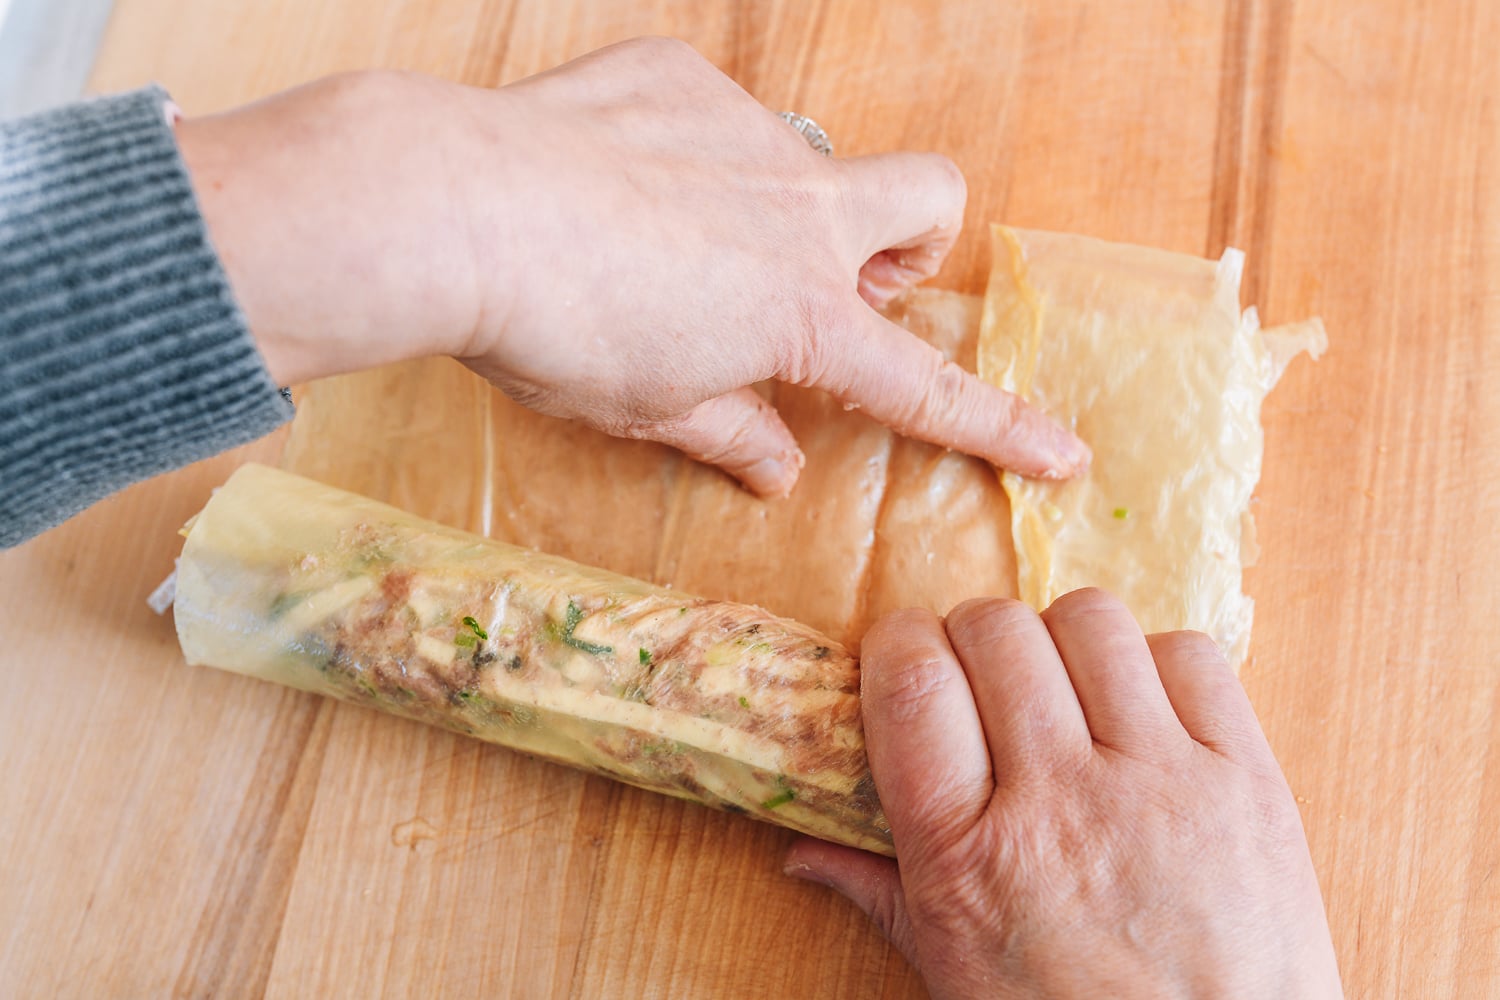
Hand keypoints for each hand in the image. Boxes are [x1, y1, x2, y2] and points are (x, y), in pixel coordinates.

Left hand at [175, 38, 1087, 496]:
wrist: (457, 209)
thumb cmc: (553, 331)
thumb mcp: (644, 408)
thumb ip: (729, 431)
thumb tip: (777, 466)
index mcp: (799, 317)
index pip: (923, 386)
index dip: (1000, 425)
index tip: (1064, 450)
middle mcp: (798, 215)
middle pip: (930, 199)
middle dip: (915, 240)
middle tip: (839, 281)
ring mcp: (746, 136)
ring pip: (810, 158)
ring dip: (778, 203)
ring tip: (676, 237)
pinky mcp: (678, 78)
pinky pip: (713, 114)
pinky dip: (685, 155)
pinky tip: (611, 181)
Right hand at [785, 591, 1341, 998]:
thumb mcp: (954, 973)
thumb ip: (878, 894)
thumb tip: (800, 851)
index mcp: (968, 856)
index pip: (913, 682)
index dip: (897, 644)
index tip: (902, 656)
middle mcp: (1061, 801)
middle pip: (995, 632)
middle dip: (972, 637)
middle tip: (981, 677)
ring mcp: (1160, 781)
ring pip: (1091, 621)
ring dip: (1061, 638)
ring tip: (1064, 686)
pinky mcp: (1245, 776)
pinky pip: (1191, 655)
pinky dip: (1157, 663)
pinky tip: (1141, 710)